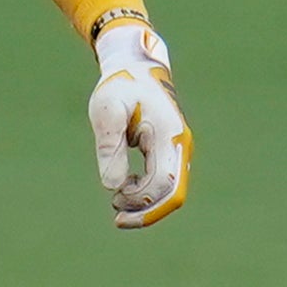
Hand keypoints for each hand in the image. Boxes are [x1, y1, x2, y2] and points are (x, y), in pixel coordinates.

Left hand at [89, 21, 190, 229]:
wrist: (136, 67)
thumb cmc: (120, 87)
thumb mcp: (107, 112)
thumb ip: (110, 147)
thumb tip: (112, 187)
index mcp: (169, 136)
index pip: (166, 185)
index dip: (143, 203)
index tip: (115, 205)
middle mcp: (180, 146)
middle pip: (174, 194)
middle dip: (147, 212)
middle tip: (116, 219)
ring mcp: (178, 150)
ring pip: (171, 191)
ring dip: (146, 204)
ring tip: (117, 202)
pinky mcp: (170, 152)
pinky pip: (166, 182)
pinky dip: (148, 193)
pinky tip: (125, 191)